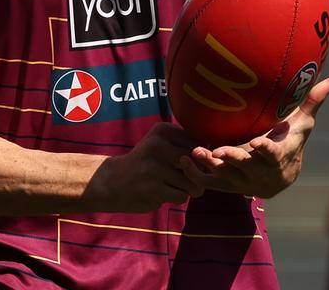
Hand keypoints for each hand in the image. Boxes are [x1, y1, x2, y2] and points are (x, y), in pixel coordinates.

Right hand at [87, 123, 204, 212]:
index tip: (188, 163)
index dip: (200, 158)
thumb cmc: (146, 162)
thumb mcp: (161, 143)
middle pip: (197, 164)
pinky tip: (164, 193)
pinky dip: (177, 197)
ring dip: (188, 188)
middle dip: (197, 175)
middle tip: (185, 178)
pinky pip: (181, 196)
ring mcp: (155, 167)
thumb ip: (186, 145)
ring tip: (174, 185)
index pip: (199, 144)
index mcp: (163, 130)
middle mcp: (158, 145)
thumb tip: (214, 156)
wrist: (114, 181)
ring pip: (191, 182)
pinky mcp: (152, 188)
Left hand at [179, 77, 328, 197]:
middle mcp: (259, 172)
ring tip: (195, 151)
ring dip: (209, 165)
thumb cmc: (289, 141)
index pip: (273, 154)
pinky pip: (209, 183)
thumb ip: (312, 102)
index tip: (257, 143)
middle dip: (233, 159)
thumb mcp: (301, 124)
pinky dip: (195, 174)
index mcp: (277, 157)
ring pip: (224, 176)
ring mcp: (242, 180)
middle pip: (245, 167)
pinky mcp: (226, 185)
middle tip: (218, 151)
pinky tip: (184, 160)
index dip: (265, 150)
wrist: (279, 178)